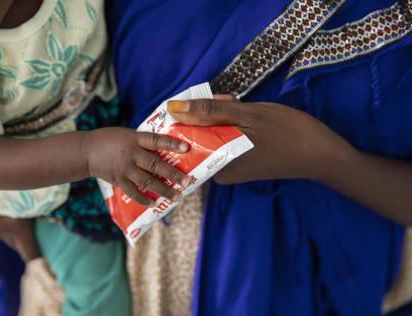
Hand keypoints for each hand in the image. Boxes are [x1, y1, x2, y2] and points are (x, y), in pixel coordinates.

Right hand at [84, 127, 190, 204]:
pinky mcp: (118, 180)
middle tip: (186, 181)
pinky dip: (144, 199)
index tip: (186, 148)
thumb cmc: (110, 140)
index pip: (156, 140)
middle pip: (155, 165)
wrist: (86, 151)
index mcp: (134, 139)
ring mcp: (124, 168)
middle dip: (172, 174)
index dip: (171, 144)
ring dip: (163, 190)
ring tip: (176, 197)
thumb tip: (166, 149)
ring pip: (147, 182)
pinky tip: (154, 203)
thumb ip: (143, 141)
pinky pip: (133, 192)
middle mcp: (131, 154)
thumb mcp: (127, 134)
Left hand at [167, 96, 356, 183]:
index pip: (184, 136)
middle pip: (199, 133)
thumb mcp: (247, 116)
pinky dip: (234, 123)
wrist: (322, 154)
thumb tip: (174, 107)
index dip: (190, 112)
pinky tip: (252, 118)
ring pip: (214, 132)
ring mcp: (230, 168)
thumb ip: (208, 112)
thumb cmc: (287, 132)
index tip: (207, 102)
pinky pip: (226, 137)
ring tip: (248, 111)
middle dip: (212, 112)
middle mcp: (218, 172)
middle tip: (236, 104)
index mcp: (214, 165)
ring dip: (225, 115)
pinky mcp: (240, 163)